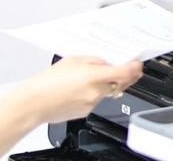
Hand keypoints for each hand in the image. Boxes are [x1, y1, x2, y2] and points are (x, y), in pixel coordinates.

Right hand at [8, 57, 142, 125]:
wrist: (34, 103)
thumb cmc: (47, 81)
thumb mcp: (72, 60)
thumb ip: (93, 60)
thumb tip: (106, 62)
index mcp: (94, 76)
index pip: (125, 73)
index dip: (135, 68)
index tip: (138, 64)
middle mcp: (96, 92)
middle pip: (118, 82)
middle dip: (120, 75)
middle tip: (119, 67)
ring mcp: (92, 104)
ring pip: (107, 91)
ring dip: (103, 84)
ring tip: (84, 78)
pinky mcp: (87, 112)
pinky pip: (96, 100)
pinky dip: (92, 93)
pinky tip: (78, 89)